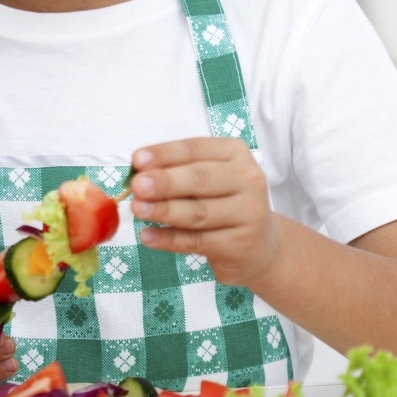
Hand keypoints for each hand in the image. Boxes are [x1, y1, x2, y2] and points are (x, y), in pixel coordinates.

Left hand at [129, 137, 279, 287]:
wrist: (260, 246)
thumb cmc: (222, 203)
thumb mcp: (206, 179)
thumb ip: (175, 171)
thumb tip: (136, 172)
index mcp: (235, 153)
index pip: (195, 149)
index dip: (165, 154)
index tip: (137, 160)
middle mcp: (248, 180)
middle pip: (200, 179)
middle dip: (165, 182)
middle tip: (137, 186)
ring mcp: (249, 213)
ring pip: (198, 212)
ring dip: (163, 210)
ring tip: (137, 209)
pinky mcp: (240, 244)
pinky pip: (197, 241)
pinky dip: (169, 239)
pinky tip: (147, 236)